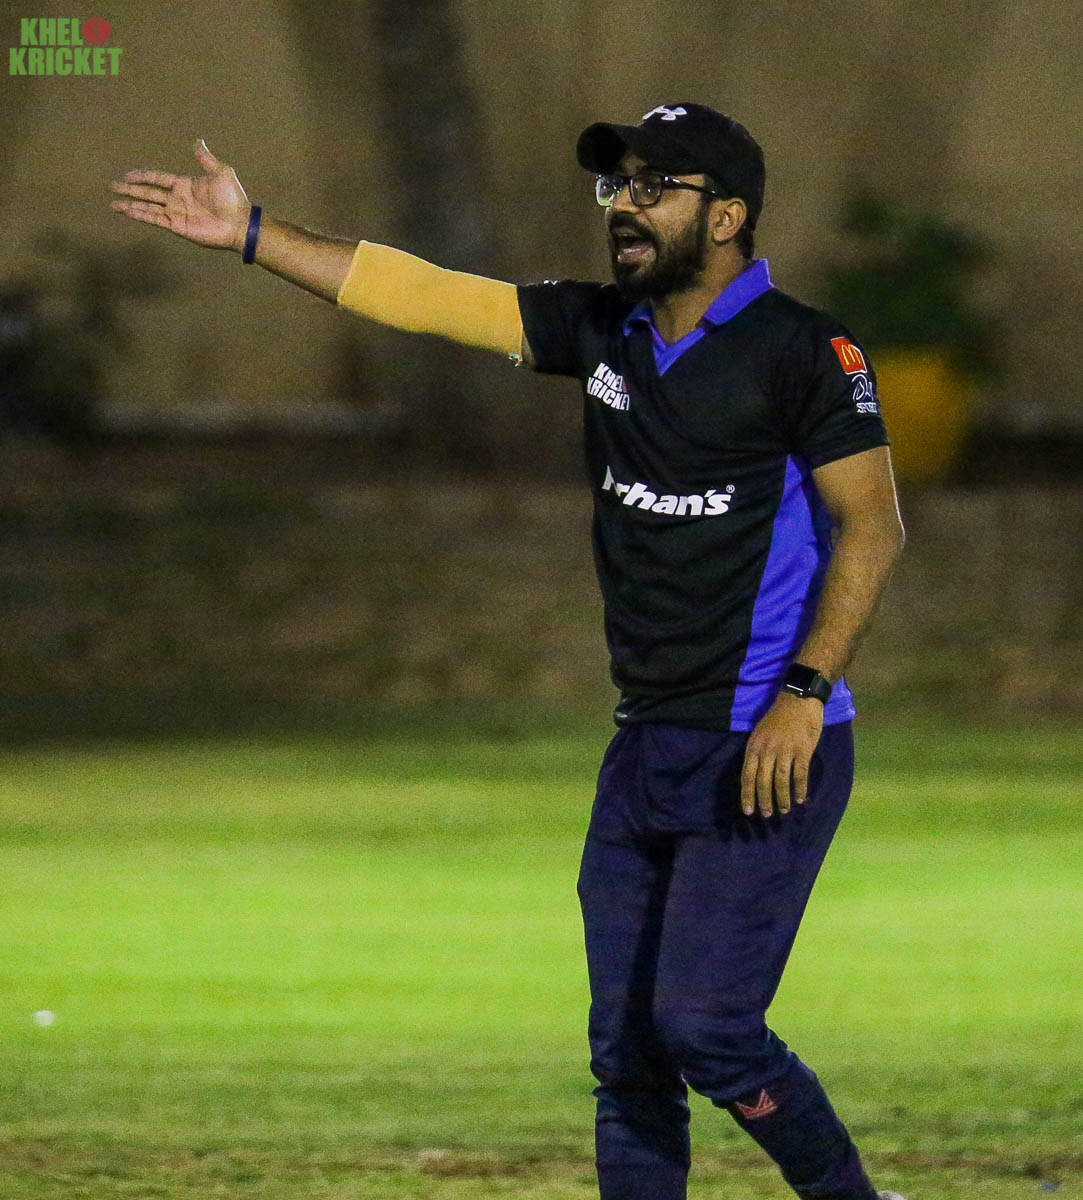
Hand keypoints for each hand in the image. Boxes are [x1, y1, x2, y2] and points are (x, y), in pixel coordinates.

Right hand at [110, 139, 250, 251]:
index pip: (157, 178)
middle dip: (130, 190)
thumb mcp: (221, 173)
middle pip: (148, 192)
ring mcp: (176, 213)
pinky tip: (128, 212)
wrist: (239, 223)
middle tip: (112, 186)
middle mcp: (177, 199)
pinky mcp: (177, 226)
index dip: (142, 176)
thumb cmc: (233, 199)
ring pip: (147, 207)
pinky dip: (141, 215)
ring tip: (113, 204)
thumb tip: (197, 142)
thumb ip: (206, 159)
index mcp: (184, 185)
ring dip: (130, 205)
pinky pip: (155, 219)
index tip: (127, 174)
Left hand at [740, 691, 823, 817]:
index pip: (747, 775)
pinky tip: (801, 799)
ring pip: (781, 781)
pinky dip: (800, 789)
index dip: (747, 795)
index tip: (748, 811)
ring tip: (784, 810)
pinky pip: (800, 775)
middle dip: (764, 801)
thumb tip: (754, 776)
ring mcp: (785, 750)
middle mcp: (767, 750)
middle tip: (767, 814)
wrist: (799, 699)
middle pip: (763, 781)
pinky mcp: (803, 750)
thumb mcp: (760, 732)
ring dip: (782, 798)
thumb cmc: (778, 717)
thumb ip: (757, 752)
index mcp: (754, 746)